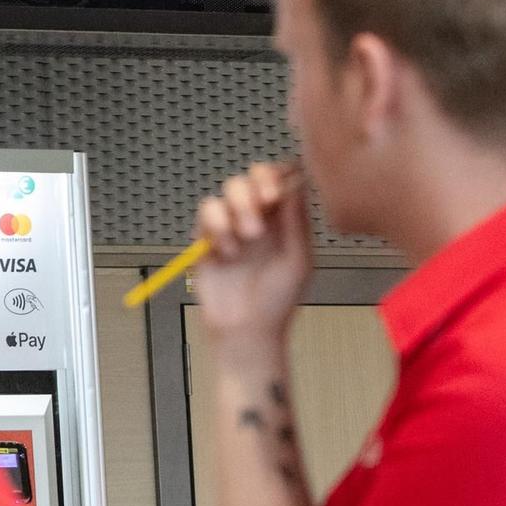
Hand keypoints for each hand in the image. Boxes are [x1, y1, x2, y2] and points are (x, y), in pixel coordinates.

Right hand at [194, 163, 311, 359]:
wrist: (245, 330)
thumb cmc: (277, 302)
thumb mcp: (298, 261)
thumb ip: (296, 221)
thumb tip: (296, 182)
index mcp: (285, 221)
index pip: (280, 180)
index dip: (276, 176)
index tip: (276, 192)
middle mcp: (258, 218)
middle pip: (251, 177)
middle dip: (255, 189)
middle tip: (263, 209)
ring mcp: (231, 226)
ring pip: (227, 190)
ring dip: (237, 209)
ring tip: (247, 238)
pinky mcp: (207, 237)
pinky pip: (206, 211)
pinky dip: (217, 226)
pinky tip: (227, 252)